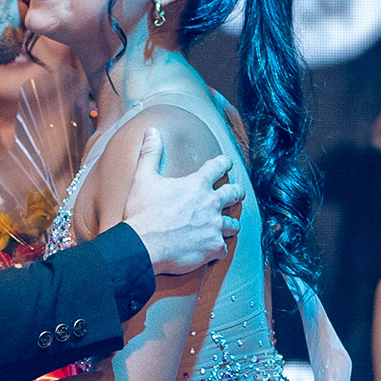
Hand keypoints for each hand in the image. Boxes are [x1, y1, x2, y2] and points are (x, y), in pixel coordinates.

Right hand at [118, 133, 242, 275]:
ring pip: (233, 224)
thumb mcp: (143, 178)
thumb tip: (151, 131)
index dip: (224, 163)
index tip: (227, 163)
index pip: (218, 167)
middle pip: (234, 194)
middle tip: (237, 193)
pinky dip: (218, 248)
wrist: (143, 245)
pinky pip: (223, 248)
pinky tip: (214, 250)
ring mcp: (215, 226)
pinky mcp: (213, 247)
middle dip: (236, 192)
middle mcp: (211, 203)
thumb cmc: (143, 212)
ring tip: (229, 226)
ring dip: (230, 224)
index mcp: (197, 184)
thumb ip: (150, 153)